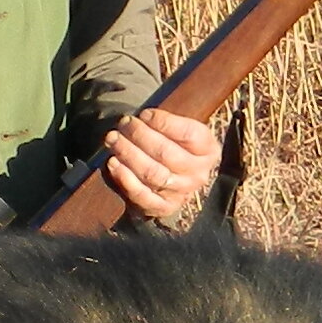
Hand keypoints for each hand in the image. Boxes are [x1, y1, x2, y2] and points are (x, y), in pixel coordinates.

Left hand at [101, 107, 221, 226]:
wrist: (175, 181)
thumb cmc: (175, 147)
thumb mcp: (180, 131)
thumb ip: (167, 122)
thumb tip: (142, 118)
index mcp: (208, 150)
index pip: (188, 134)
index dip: (163, 123)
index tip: (144, 115)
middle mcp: (198, 174)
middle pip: (167, 153)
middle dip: (140, 136)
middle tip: (123, 124)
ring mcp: (182, 193)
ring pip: (153, 173)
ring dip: (129, 154)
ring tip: (114, 140)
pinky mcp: (163, 207)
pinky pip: (143, 195)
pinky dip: (126, 179)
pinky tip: (113, 163)